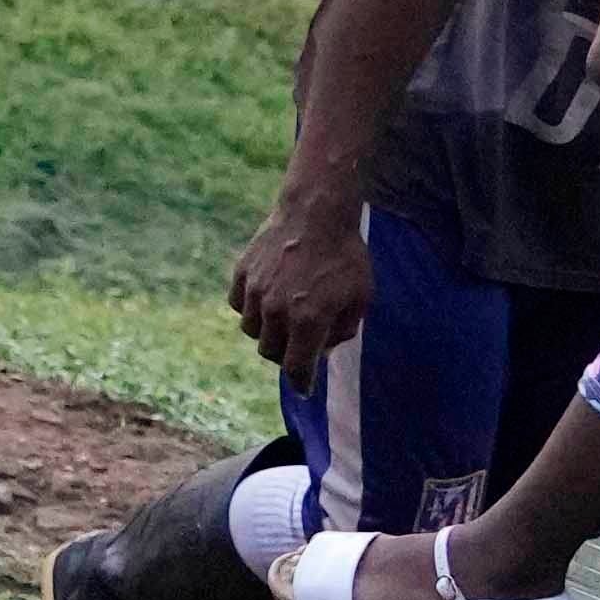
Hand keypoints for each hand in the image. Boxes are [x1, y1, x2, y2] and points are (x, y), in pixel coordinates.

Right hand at [228, 201, 371, 373]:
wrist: (316, 212)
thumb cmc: (345, 256)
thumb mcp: (361, 297)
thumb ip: (343, 330)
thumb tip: (325, 348)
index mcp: (308, 321)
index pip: (296, 368)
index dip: (301, 382)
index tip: (304, 388)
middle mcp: (277, 311)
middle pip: (270, 352)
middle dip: (285, 354)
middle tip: (299, 344)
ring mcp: (256, 292)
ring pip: (252, 331)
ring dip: (267, 332)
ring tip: (283, 318)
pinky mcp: (242, 274)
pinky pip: (239, 305)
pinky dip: (251, 309)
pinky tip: (266, 299)